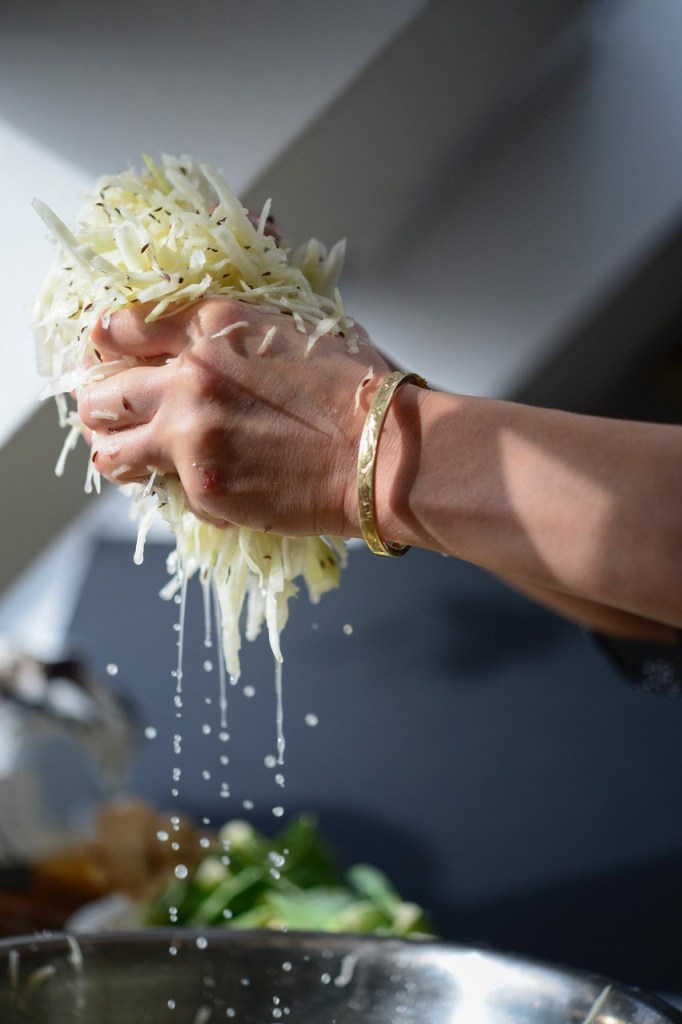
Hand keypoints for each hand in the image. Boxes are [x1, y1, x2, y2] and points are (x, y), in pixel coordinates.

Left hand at [78, 298, 387, 536]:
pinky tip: (221, 481)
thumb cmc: (353, 390)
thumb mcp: (292, 330)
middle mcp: (188, 378)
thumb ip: (234, 330)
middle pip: (98, 395)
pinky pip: (171, 491)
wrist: (383, 453)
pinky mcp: (203, 489)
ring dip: (118, 452)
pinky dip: (189, 488)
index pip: (120, 327)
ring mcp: (190, 438)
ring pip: (110, 452)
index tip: (108, 355)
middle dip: (100, 405)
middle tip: (115, 413)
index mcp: (211, 326)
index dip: (108, 343)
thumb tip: (202, 334)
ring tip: (137, 456)